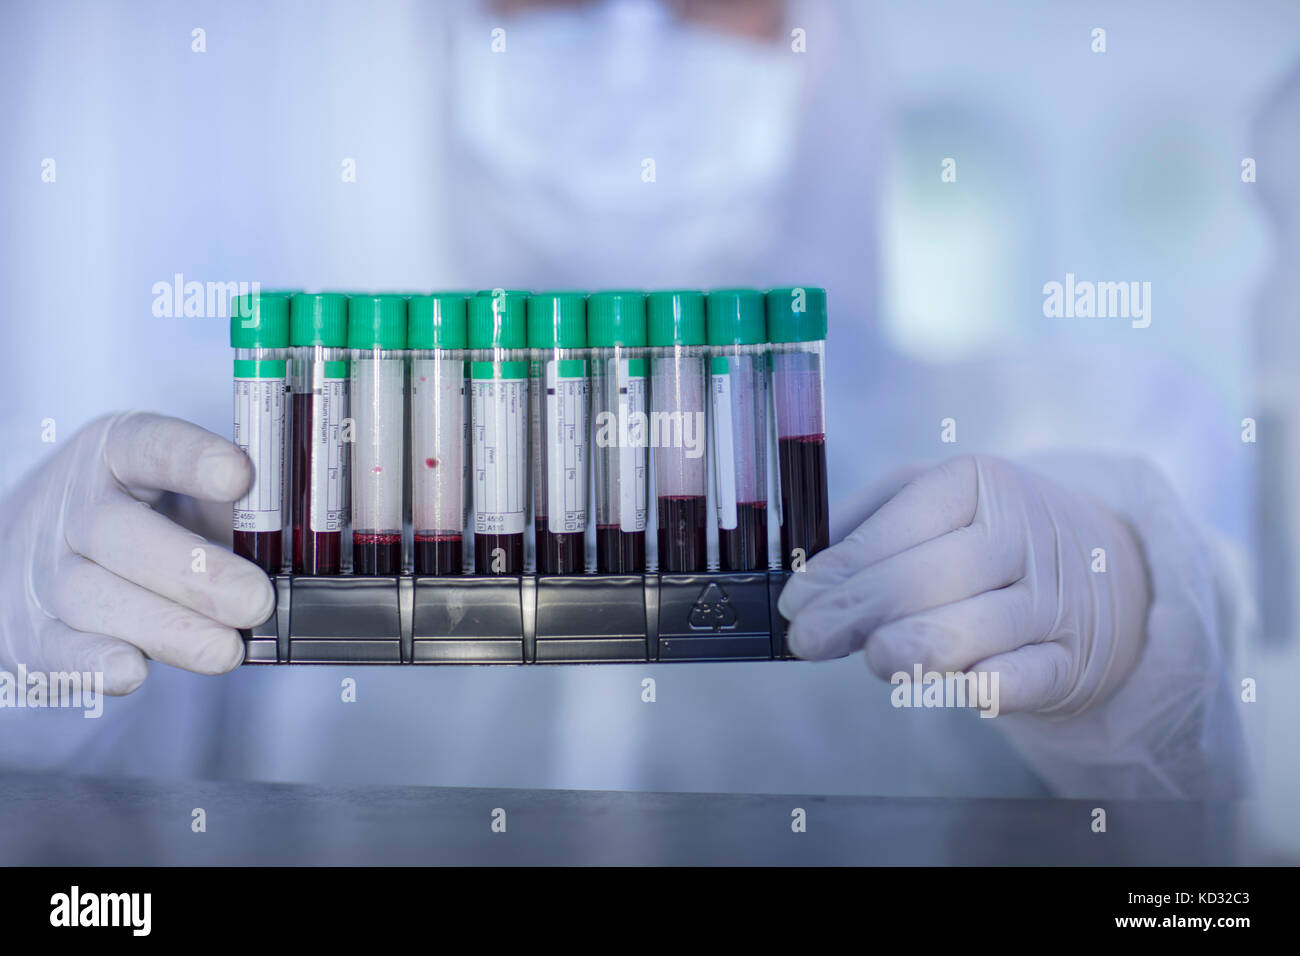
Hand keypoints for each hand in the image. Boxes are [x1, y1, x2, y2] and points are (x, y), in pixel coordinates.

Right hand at [0, 412, 275, 694]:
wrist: (31, 547)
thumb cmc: (136, 516)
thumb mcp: (181, 490)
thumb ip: (231, 505)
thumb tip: (296, 533)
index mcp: (115, 454)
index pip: (150, 446)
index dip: (192, 460)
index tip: (240, 475)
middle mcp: (73, 506)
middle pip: (121, 533)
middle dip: (195, 572)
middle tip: (256, 600)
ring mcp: (45, 569)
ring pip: (94, 596)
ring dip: (165, 628)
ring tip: (225, 649)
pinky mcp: (33, 629)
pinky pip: (56, 647)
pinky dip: (93, 663)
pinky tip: (131, 671)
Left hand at [778, 454, 1149, 715]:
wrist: (1106, 568)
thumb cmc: (988, 534)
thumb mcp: (932, 500)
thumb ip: (866, 524)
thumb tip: (799, 566)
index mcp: (977, 482)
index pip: (900, 525)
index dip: (842, 568)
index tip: (796, 602)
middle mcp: (1022, 534)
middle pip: (932, 574)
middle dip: (862, 608)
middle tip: (807, 638)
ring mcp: (1054, 599)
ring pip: (980, 624)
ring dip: (924, 642)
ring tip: (874, 658)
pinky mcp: (1075, 660)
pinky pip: (1033, 674)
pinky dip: (1002, 681)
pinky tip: (968, 687)